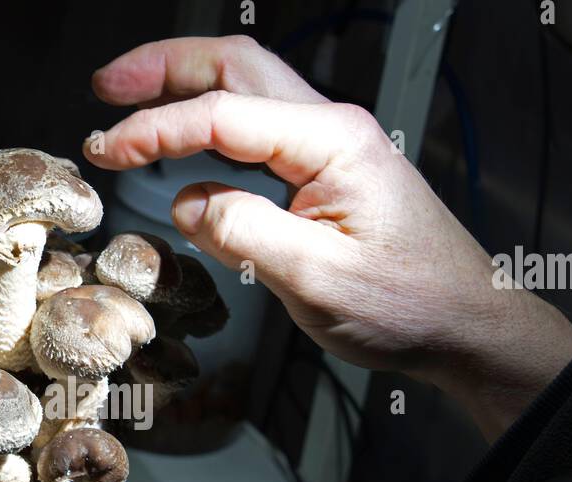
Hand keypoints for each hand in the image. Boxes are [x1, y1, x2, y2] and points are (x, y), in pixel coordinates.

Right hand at [87, 37, 571, 440]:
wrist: (466, 323)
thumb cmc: (409, 306)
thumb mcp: (319, 281)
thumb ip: (246, 234)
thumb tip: (187, 204)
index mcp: (334, 142)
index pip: (223, 115)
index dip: (155, 129)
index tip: (106, 150)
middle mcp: (334, 127)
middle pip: (235, 66)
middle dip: (162, 68)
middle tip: (105, 87)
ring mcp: (333, 144)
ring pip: (247, 87)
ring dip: (184, 85)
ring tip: (127, 100)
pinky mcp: (328, 169)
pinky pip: (259, 126)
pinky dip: (210, 121)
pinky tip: (182, 141)